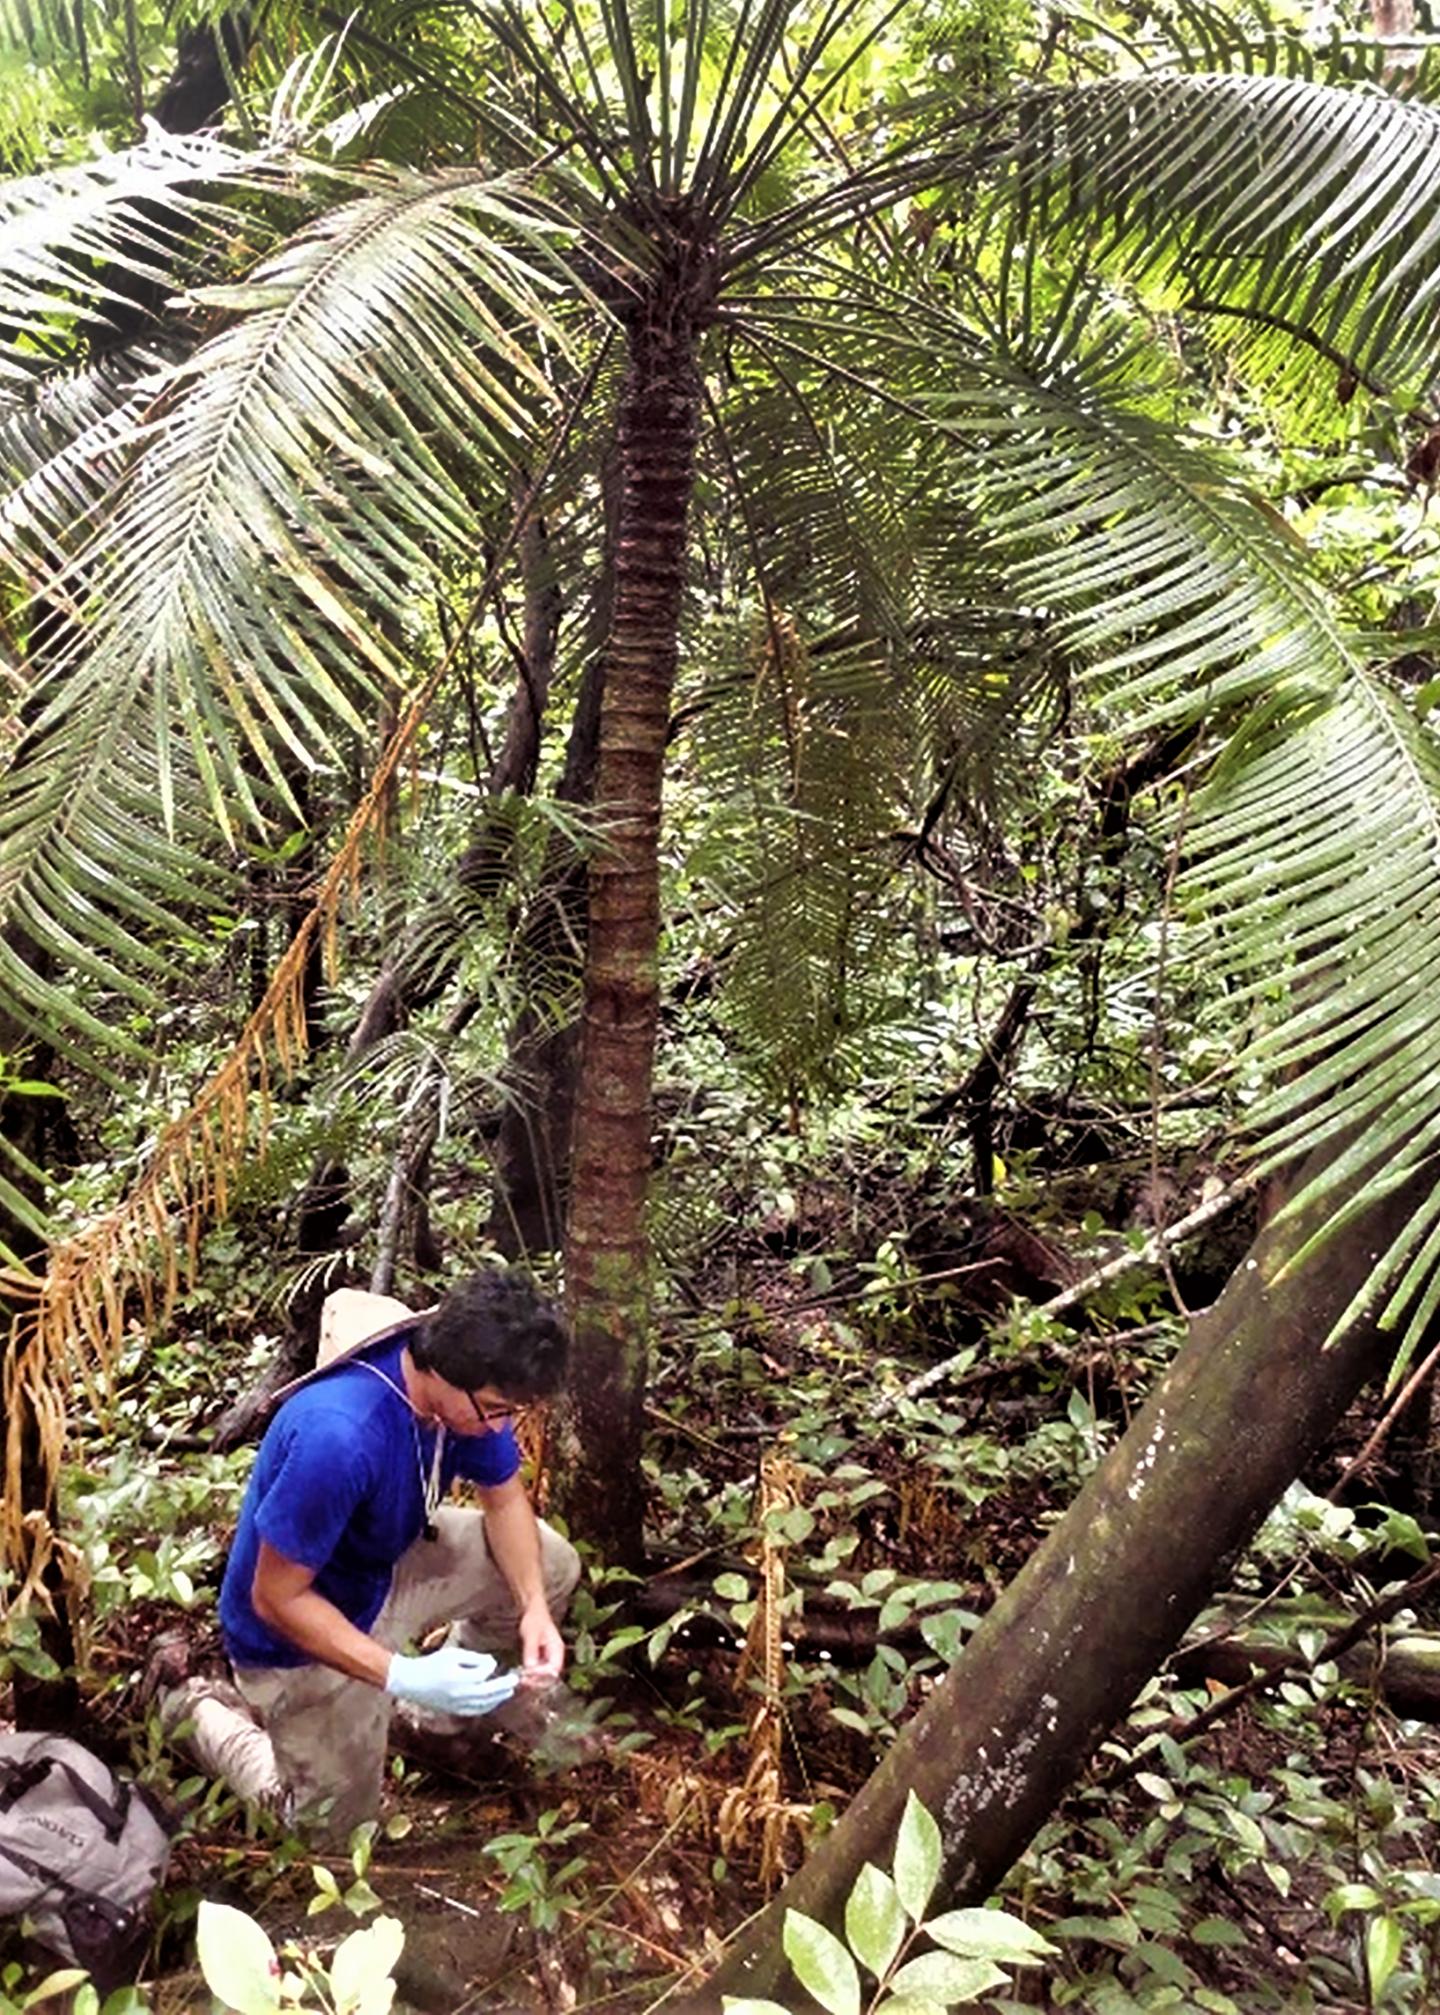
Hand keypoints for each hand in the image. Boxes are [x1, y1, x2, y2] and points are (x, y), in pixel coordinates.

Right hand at [385, 1645, 519, 1715]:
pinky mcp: (454, 1711)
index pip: (484, 1673)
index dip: (490, 1665)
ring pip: (484, 1705)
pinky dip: (488, 1706)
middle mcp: (459, 1695)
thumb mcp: (452, 1654)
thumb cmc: (431, 1664)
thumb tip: (491, 1664)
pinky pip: (476, 1711)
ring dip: (499, 1698)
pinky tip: (494, 1701)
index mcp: (458, 1678)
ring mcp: (457, 1706)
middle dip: (504, 1686)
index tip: (491, 1660)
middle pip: (489, 1693)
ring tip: (509, 1690)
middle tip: (515, 1679)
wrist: (411, 1682)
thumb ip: (473, 1658)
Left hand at [518, 1605, 564, 1687]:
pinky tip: (521, 1674)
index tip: (528, 1672)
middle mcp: (555, 1656)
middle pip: (550, 1676)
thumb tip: (529, 1666)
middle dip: (538, 1680)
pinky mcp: (541, 1660)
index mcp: (557, 1649)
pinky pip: (538, 1672)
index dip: (542, 1674)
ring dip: (533, 1680)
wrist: (532, 1612)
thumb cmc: (534, 1619)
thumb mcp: (532, 1633)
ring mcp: (548, 1659)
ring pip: (544, 1676)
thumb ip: (531, 1649)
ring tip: (521, 1679)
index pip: (554, 1669)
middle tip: (523, 1680)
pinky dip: (531, 1675)